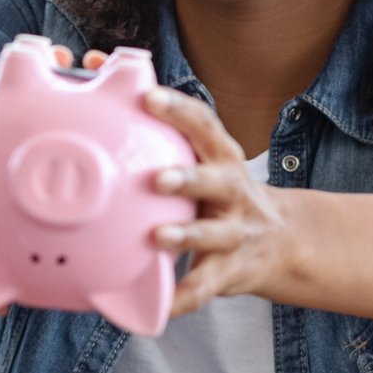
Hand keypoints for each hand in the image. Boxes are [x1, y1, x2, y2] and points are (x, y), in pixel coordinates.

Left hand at [143, 86, 300, 318]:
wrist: (280, 240)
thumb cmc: (216, 188)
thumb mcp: (200, 154)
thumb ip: (156, 120)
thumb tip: (93, 63)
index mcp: (221, 155)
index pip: (204, 124)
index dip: (179, 110)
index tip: (148, 97)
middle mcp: (233, 190)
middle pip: (215, 179)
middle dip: (189, 178)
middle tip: (158, 178)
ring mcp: (235, 231)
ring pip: (213, 234)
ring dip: (187, 235)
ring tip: (160, 238)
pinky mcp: (231, 270)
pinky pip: (205, 286)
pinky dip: (184, 298)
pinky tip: (159, 309)